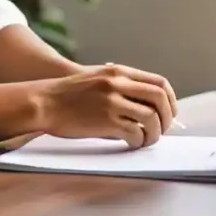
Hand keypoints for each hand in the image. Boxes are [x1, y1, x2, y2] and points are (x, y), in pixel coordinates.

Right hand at [40, 64, 177, 148]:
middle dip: (167, 118)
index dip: (170, 101)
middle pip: (160, 99)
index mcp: (118, 72)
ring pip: (151, 118)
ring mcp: (112, 101)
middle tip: (161, 130)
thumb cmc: (69, 95)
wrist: (44, 101)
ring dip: (154, 134)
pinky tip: (132, 143)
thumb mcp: (97, 79)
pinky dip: (139, 141)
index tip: (168, 114)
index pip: (159, 83)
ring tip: (146, 140)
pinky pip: (135, 133)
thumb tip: (149, 108)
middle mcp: (118, 84)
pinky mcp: (106, 120)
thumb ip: (121, 87)